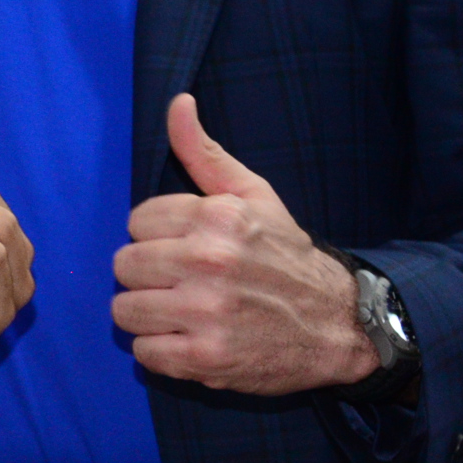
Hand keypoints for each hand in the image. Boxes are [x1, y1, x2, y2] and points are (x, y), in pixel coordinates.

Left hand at [114, 94, 373, 392]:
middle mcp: (209, 261)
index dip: (158, 236)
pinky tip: (190, 340)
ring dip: (149, 314)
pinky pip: (144, 352)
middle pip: (124, 265)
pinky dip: (161, 352)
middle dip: (148, 275)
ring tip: (183, 311)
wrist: (338, 324)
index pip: (137, 222)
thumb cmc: (286, 256)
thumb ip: (205, 152)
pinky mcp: (205, 358)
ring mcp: (206, 312)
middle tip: (182, 282)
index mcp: (217, 217)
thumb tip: (177, 103)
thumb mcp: (253, 195)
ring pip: (125, 309)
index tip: (185, 247)